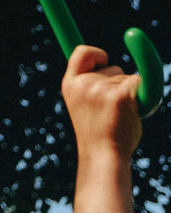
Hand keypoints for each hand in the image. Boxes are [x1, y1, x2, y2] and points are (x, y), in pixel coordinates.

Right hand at [62, 44, 141, 161]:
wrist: (103, 159)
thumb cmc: (99, 134)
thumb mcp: (85, 106)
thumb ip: (92, 86)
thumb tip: (107, 66)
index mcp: (70, 85)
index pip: (81, 53)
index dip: (95, 53)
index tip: (104, 61)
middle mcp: (84, 84)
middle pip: (111, 68)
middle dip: (118, 84)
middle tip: (112, 111)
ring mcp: (101, 90)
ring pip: (126, 78)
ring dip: (129, 94)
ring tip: (120, 119)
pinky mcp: (120, 97)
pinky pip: (139, 82)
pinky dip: (144, 92)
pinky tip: (136, 109)